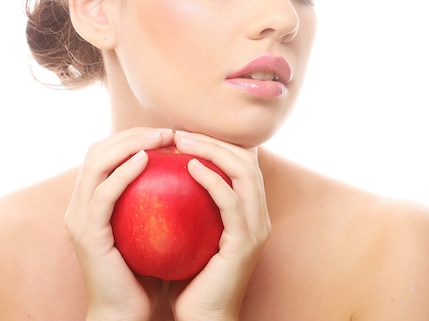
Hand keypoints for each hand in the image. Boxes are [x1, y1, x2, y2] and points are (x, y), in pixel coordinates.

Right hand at [64, 127, 174, 320]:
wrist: (126, 313)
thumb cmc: (146, 272)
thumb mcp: (151, 230)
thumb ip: (158, 203)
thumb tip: (191, 174)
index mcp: (91, 202)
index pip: (105, 154)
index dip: (133, 137)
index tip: (169, 134)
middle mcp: (79, 206)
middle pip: (97, 151)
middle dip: (132, 134)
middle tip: (168, 131)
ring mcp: (79, 219)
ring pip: (96, 164)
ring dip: (129, 144)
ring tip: (161, 138)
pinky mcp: (87, 234)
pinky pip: (104, 194)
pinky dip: (124, 172)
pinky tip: (146, 161)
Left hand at [167, 131, 270, 320]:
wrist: (204, 318)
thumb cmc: (190, 278)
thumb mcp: (191, 234)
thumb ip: (188, 208)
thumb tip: (161, 178)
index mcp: (249, 211)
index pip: (241, 164)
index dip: (217, 143)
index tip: (182, 136)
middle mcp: (259, 215)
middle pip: (247, 160)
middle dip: (215, 140)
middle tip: (179, 134)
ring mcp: (256, 227)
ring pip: (245, 173)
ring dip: (214, 152)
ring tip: (182, 143)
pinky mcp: (246, 242)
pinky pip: (232, 201)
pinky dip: (214, 179)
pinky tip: (190, 168)